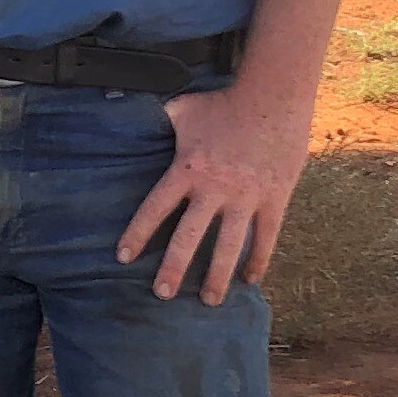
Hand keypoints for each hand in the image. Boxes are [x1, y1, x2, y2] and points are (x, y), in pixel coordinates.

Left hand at [118, 78, 315, 302]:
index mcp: (187, 170)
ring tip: (208, 301)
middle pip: (189, 238)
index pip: (155, 209)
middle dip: (173, 269)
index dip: (137, 234)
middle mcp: (214, 189)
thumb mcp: (182, 110)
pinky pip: (266, 237)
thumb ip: (158, 122)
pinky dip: (258, 260)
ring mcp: (246, 197)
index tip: (123, 257)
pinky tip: (251, 280)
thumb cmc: (224, 102)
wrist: (274, 95)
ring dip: (217, 277)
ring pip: (229, 247)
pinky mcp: (274, 199)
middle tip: (161, 295)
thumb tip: (126, 113)